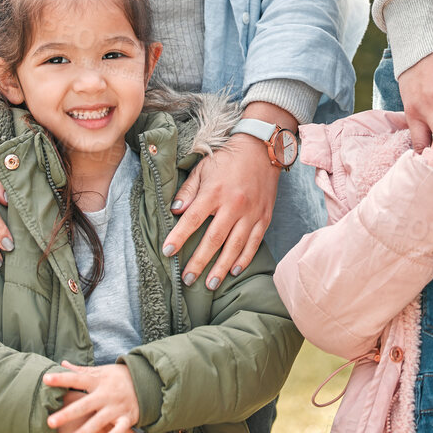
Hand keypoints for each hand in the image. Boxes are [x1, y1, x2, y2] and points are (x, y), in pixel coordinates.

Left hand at [44, 363, 141, 432]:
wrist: (147, 381)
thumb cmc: (118, 378)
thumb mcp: (101, 371)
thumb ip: (81, 371)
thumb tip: (62, 364)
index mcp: (98, 381)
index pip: (77, 379)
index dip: (62, 379)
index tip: (46, 379)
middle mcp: (106, 394)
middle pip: (84, 405)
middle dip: (67, 414)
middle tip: (50, 422)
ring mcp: (116, 407)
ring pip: (98, 421)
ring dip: (84, 432)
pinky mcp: (127, 418)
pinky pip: (120, 429)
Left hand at [164, 112, 286, 287]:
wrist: (262, 148)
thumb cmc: (228, 158)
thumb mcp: (203, 168)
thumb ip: (188, 190)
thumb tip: (174, 210)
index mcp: (215, 191)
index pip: (192, 219)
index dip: (179, 237)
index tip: (167, 252)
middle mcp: (234, 205)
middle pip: (214, 239)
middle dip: (199, 262)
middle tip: (188, 279)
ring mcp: (251, 212)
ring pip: (235, 246)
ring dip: (221, 267)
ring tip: (210, 284)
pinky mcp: (264, 216)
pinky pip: (255, 242)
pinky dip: (245, 258)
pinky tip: (234, 270)